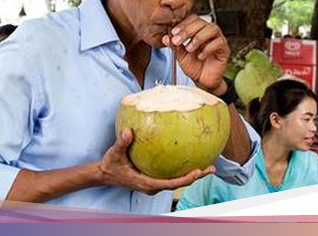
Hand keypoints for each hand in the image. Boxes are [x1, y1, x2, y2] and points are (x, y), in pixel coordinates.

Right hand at [99, 128, 214, 194]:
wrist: (104, 174)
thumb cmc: (110, 165)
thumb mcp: (114, 153)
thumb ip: (121, 143)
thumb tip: (127, 131)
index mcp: (147, 183)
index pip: (171, 184)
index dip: (185, 179)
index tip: (198, 172)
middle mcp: (154, 186)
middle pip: (180, 183)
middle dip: (197, 176)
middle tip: (212, 168)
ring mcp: (155, 183)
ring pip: (178, 180)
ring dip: (193, 174)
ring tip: (209, 164)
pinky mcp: (155, 178)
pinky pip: (173, 175)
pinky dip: (183, 168)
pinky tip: (191, 157)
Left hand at [162, 14, 229, 92]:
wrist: (202, 81)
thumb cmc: (193, 66)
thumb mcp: (180, 55)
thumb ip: (174, 46)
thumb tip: (166, 38)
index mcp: (198, 30)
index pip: (193, 19)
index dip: (183, 23)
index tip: (174, 32)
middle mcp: (209, 32)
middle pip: (202, 22)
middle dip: (188, 30)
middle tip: (178, 41)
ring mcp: (219, 39)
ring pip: (212, 29)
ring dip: (198, 37)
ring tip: (189, 49)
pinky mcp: (225, 50)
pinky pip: (219, 43)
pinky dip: (207, 48)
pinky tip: (200, 56)